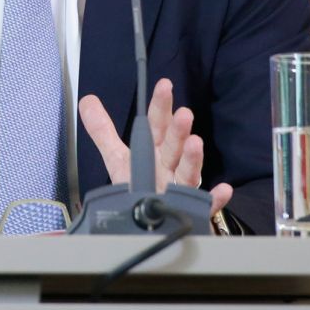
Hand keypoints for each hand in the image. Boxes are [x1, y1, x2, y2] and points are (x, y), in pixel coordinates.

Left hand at [76, 77, 233, 217]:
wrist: (149, 223)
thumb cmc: (140, 186)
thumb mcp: (117, 158)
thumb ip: (103, 131)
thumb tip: (87, 101)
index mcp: (154, 151)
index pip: (156, 124)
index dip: (159, 105)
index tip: (164, 85)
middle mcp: (168, 167)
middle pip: (172, 146)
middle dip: (178, 130)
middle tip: (183, 114)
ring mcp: (179, 189)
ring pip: (187, 172)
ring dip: (193, 158)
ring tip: (195, 143)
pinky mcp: (189, 211)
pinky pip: (204, 206)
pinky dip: (214, 199)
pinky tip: (222, 189)